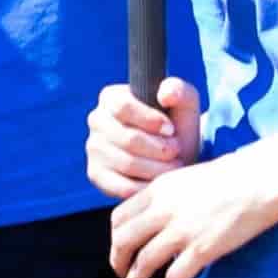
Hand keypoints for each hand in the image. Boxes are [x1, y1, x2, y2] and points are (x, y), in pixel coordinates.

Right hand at [86, 77, 196, 199]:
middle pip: (128, 138)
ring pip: (127, 163)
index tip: (171, 130)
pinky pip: (121, 186)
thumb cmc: (176, 127)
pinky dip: (146, 187)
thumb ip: (180, 91)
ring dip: (158, 168)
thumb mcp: (184, 105)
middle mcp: (96, 120)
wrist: (173, 157)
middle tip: (176, 151)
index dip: (151, 120)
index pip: (123, 107)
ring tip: (173, 165)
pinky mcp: (96, 174)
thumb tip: (166, 93)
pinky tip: (159, 181)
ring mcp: (93, 148)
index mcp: (111, 97)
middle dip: (160, 148)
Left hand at [109, 144, 277, 277]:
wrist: (261, 179)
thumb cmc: (232, 176)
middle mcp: (163, 210)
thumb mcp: (186, 177)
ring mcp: (182, 230)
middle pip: (123, 241)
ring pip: (143, 262)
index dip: (115, 238)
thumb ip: (166, 197)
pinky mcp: (202, 249)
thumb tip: (156, 217)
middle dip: (118, 261)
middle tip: (121, 273)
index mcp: (158, 189)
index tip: (120, 248)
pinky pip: (175, 277)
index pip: (119, 217)